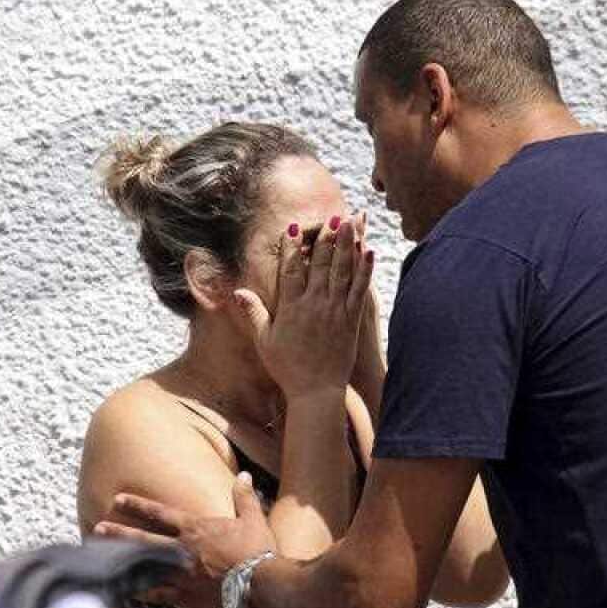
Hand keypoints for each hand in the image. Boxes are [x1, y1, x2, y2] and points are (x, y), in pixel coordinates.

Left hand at [94, 475, 276, 607]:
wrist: (261, 585)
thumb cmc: (257, 551)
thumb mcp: (252, 519)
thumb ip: (243, 498)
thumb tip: (244, 476)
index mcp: (195, 529)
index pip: (159, 513)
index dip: (137, 505)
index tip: (118, 499)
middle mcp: (182, 549)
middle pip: (143, 539)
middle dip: (119, 532)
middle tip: (97, 528)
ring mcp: (180, 574)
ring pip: (145, 566)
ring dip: (124, 562)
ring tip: (103, 561)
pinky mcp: (185, 596)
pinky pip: (159, 594)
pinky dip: (143, 592)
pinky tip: (129, 591)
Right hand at [235, 215, 374, 400]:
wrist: (316, 391)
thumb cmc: (287, 368)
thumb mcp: (264, 341)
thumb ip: (254, 313)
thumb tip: (238, 291)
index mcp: (291, 308)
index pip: (291, 270)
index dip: (292, 247)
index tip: (293, 228)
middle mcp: (315, 305)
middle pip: (320, 263)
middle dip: (325, 237)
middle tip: (330, 216)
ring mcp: (335, 310)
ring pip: (342, 270)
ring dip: (346, 244)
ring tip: (350, 221)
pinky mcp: (352, 319)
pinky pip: (359, 288)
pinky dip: (365, 269)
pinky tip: (368, 251)